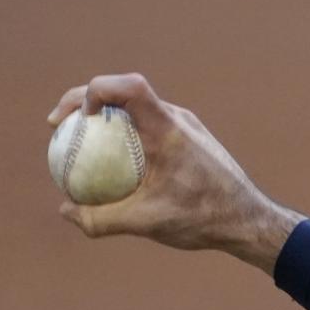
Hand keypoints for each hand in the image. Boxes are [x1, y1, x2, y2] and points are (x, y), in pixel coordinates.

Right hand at [46, 73, 305, 272]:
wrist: (250, 222)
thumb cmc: (204, 219)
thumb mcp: (149, 223)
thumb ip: (103, 219)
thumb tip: (65, 211)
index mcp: (169, 129)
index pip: (129, 86)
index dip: (95, 89)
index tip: (79, 117)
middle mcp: (178, 119)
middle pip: (124, 91)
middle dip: (84, 99)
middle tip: (58, 125)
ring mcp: (186, 127)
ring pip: (136, 109)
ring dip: (105, 117)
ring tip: (78, 141)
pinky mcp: (191, 139)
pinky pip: (149, 127)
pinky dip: (126, 136)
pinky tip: (113, 165)